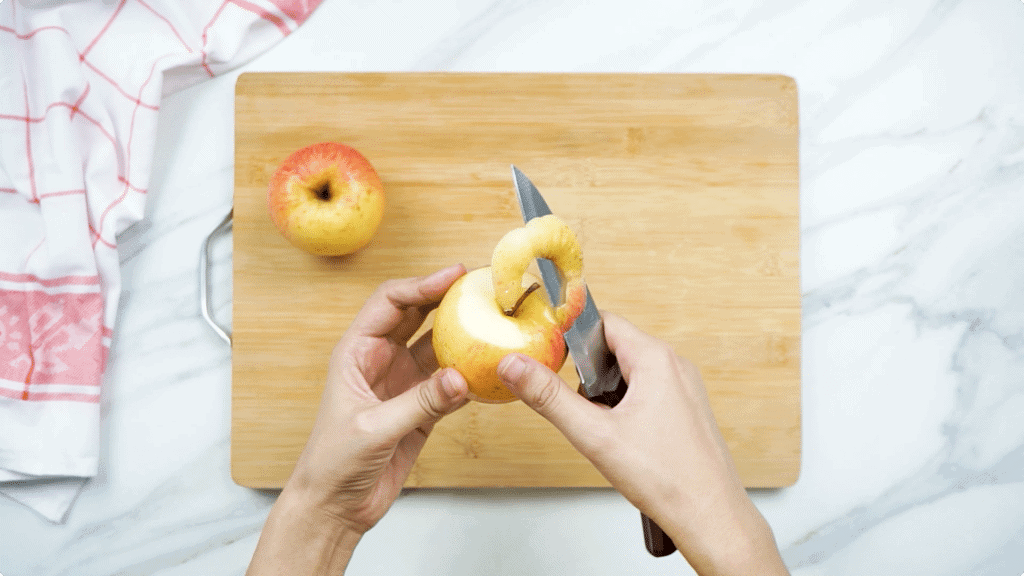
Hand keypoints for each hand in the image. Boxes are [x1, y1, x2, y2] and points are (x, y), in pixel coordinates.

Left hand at [248, 264, 469, 574]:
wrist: (335, 506)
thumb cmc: (332, 463)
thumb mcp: (373, 429)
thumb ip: (419, 403)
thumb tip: (460, 377)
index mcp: (356, 352)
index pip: (391, 302)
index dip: (422, 285)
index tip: (453, 276)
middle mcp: (380, 360)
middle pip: (417, 315)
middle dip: (447, 298)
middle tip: (481, 286)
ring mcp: (402, 383)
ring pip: (437, 346)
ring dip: (462, 335)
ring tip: (493, 320)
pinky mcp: (420, 409)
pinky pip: (450, 382)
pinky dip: (470, 375)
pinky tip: (490, 369)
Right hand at [497, 311, 787, 575]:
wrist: (710, 516)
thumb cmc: (667, 478)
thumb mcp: (594, 434)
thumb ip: (549, 397)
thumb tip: (514, 366)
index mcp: (655, 359)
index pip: (603, 322)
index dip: (572, 338)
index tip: (550, 355)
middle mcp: (674, 366)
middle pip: (614, 349)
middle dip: (588, 375)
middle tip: (580, 408)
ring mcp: (683, 388)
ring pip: (629, 373)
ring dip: (606, 395)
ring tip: (603, 430)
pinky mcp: (685, 409)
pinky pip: (646, 392)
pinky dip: (625, 408)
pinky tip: (622, 439)